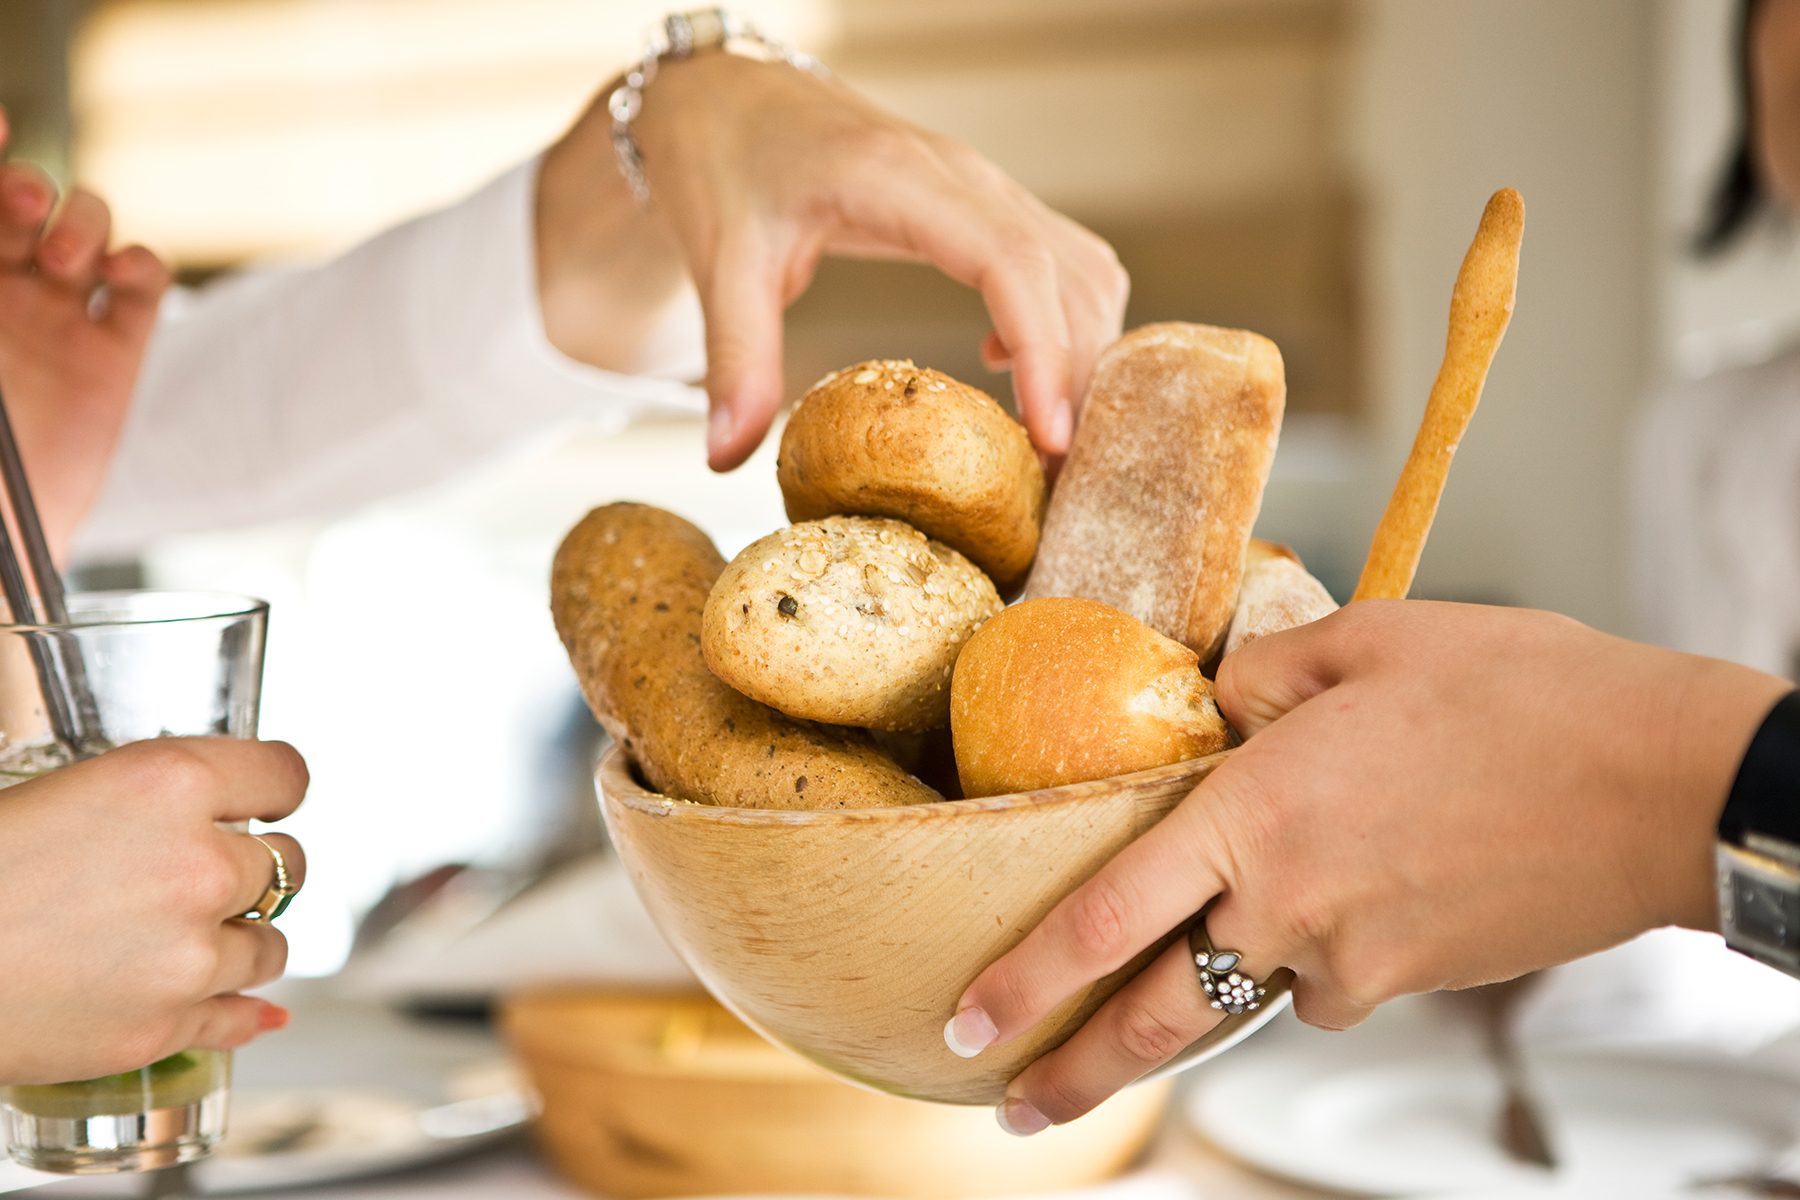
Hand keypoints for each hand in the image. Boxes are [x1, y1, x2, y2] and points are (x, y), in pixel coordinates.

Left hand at [0, 109, 169, 558]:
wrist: (0, 545)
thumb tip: (24, 244)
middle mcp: (2, 291)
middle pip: (27, 200)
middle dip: (29, 191)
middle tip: (22, 214)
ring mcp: (61, 318)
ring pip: (88, 227)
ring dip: (83, 225)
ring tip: (70, 265)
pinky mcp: (116, 352)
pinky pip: (143, 283)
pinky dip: (139, 264)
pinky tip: (120, 282)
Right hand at [0, 738, 308, 1084]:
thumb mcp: (63, 792)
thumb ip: (154, 801)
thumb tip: (232, 817)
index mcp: (168, 783)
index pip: (286, 775)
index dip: (277, 790)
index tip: (270, 802)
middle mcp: (197, 865)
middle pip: (287, 863)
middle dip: (253, 868)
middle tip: (207, 876)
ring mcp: (188, 953)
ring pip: (272, 944)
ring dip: (244, 938)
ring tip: (190, 937)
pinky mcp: (164, 1025)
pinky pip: (240, 1014)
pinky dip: (238, 1009)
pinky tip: (243, 1005)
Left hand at [537, 54, 1127, 469]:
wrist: (726, 93)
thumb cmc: (723, 163)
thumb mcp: (722, 261)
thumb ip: (735, 357)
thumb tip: (724, 459)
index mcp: (902, 180)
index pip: (1012, 262)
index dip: (1046, 352)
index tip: (1050, 438)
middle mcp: (964, 176)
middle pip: (1067, 275)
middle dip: (1077, 377)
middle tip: (1058, 475)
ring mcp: (982, 186)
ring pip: (1079, 268)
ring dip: (1082, 354)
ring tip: (1049, 442)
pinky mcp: (983, 202)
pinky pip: (1059, 260)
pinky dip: (1063, 322)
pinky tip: (1006, 368)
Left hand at [948, 600, 1790, 1133]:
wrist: (1663, 782)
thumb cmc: (1519, 692)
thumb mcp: (1369, 640)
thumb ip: (1263, 677)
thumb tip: (1217, 704)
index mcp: (1254, 812)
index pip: (1103, 915)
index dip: (1023, 979)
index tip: (965, 1021)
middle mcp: (1287, 903)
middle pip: (1152, 1016)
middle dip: (1071, 1074)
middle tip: (1014, 1107)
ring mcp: (1353, 957)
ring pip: (1248, 990)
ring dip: (1201, 1001)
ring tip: (1163, 1010)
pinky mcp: (1412, 984)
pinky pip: (1329, 983)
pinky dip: (1315, 955)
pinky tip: (1358, 896)